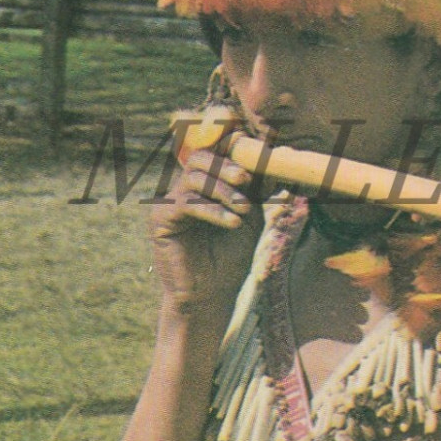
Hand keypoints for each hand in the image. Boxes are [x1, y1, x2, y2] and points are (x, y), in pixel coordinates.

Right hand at [148, 145, 262, 312]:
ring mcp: (171, 201)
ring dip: (222, 190)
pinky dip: (213, 210)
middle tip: (245, 178)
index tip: (256, 149)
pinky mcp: (161, 219)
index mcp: (207, 184)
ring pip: (194, 178)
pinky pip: (186, 204)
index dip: (232, 146)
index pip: (215, 153)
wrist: (211, 293)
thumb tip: (278, 163)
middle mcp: (186, 188)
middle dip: (225, 164)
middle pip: (200, 157)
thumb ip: (257, 191)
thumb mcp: (251, 217)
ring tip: (244, 209)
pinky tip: (232, 222)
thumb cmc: (231, 255)